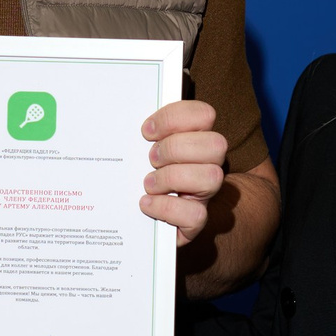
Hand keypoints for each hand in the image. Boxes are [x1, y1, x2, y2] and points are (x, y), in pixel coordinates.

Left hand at [140, 98, 226, 245]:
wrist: (150, 219)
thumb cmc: (143, 175)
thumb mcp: (142, 150)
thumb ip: (142, 135)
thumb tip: (119, 121)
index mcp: (197, 138)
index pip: (203, 115)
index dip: (175, 119)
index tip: (147, 131)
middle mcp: (208, 163)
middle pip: (215, 144)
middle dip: (176, 148)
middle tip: (151, 158)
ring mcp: (205, 193)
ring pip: (212, 177)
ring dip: (172, 178)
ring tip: (149, 183)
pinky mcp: (197, 220)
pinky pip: (196, 214)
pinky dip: (167, 207)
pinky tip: (147, 204)